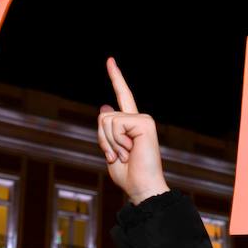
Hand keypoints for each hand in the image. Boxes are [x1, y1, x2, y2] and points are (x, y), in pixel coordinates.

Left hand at [96, 58, 168, 204]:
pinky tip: (129, 151)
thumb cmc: (129, 175)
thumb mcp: (111, 152)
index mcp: (132, 125)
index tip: (110, 60)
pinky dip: (116, 141)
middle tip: (118, 156)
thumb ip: (107, 131)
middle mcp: (139, 119)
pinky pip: (115, 124)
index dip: (116, 77)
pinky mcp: (144, 123)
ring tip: (125, 155)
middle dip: (102, 139)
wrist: (142, 187)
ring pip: (107, 120)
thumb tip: (105, 108)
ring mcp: (143, 120)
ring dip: (109, 142)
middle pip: (104, 116)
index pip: (123, 96)